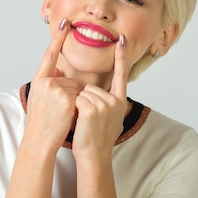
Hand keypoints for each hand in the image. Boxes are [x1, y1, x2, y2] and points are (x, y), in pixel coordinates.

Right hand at [24, 19, 82, 150]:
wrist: (39, 141)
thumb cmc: (41, 123)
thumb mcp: (41, 99)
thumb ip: (50, 83)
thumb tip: (59, 71)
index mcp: (38, 80)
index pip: (50, 55)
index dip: (58, 38)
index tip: (66, 22)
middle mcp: (45, 82)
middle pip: (70, 79)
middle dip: (71, 93)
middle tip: (59, 110)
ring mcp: (55, 90)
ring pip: (77, 89)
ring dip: (76, 101)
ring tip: (62, 115)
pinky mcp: (66, 99)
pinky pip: (81, 97)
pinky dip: (79, 106)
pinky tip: (69, 116)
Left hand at [72, 35, 129, 162]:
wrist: (94, 156)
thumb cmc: (97, 139)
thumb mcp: (108, 119)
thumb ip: (105, 103)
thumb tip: (95, 92)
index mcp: (120, 101)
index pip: (121, 75)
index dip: (121, 57)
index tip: (122, 40)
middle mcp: (116, 101)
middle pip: (92, 87)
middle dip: (85, 100)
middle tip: (89, 120)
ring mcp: (105, 104)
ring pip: (83, 93)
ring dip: (79, 105)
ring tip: (85, 122)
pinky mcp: (92, 109)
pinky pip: (78, 99)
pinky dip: (75, 109)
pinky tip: (81, 121)